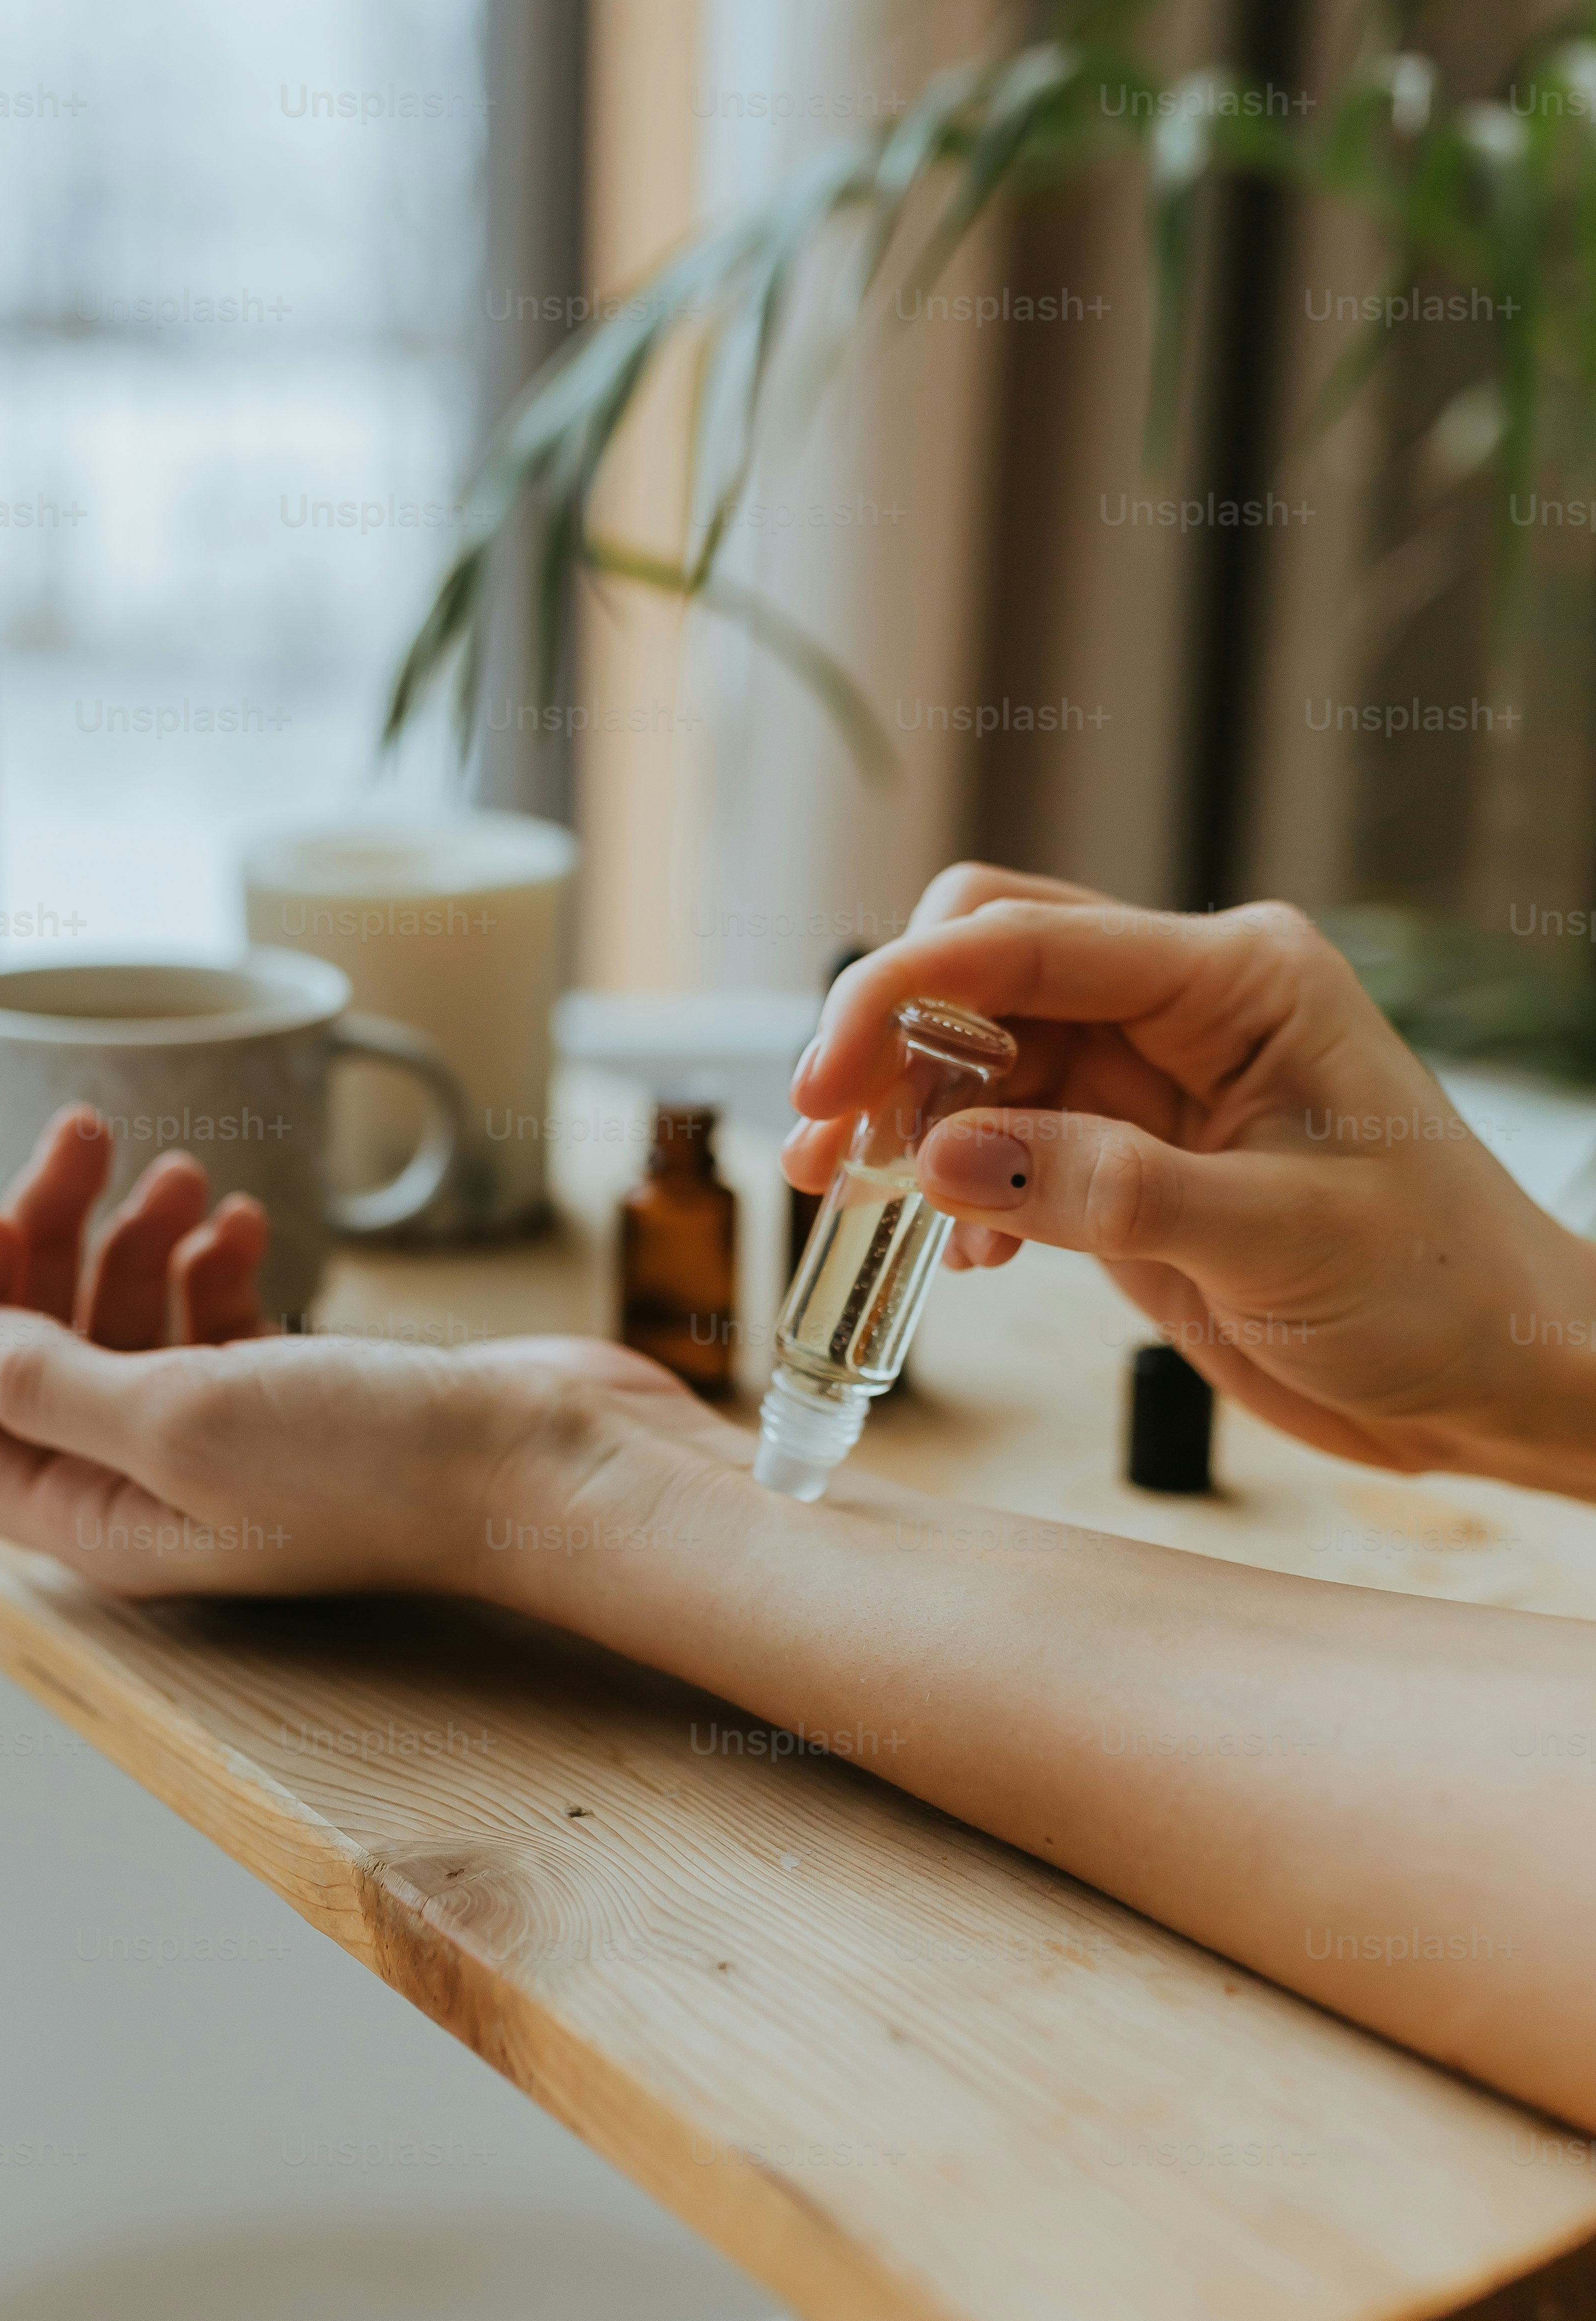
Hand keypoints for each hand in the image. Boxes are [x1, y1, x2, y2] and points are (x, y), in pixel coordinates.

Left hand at [0, 1107, 718, 1595]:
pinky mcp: (301, 1397)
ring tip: (179, 1173)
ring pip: (130, 1327)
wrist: (544, 1460)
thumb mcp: (179, 1420)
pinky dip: (213, 1260)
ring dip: (134, 1237)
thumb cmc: (376, 1464)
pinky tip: (241, 1223)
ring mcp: (232, 1442)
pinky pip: (215, 1322)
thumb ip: (48, 1385)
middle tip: (84, 1137)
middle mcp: (156, 1491)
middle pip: (42, 1359)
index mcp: (105, 1522)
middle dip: (47, 1243)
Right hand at [782, 864, 1595, 1492]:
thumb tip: (941, 1158)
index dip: (905, 993)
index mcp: (1236, 978)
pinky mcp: (1123, 1156)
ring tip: (856, 1203)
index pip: (1029, 941)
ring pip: (974, 1053)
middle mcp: (1183, 1007)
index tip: (824, 1080)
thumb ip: (1108, 1193)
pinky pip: (998, 1136)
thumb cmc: (1440, 1290)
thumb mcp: (1280, 1240)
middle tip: (831, 1146)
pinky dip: (953, 1183)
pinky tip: (963, 1252)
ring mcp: (1147, 1081)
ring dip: (904, 1121)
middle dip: (888, 1044)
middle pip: (982, 967)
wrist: (1496, 1378)